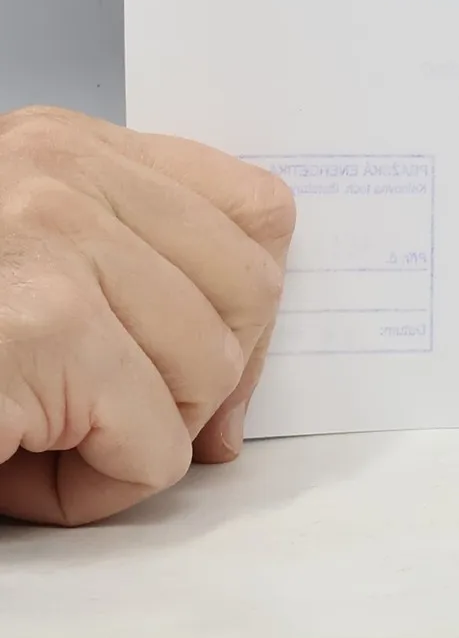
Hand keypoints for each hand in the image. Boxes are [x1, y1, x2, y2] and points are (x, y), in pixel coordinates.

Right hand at [0, 107, 294, 525]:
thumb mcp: (25, 260)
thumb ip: (125, 271)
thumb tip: (234, 389)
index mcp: (63, 147)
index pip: (256, 210)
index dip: (247, 308)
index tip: (204, 369)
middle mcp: (62, 176)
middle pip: (250, 294)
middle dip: (194, 385)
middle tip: (101, 420)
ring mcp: (53, 246)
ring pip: (210, 374)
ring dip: (135, 443)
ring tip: (36, 443)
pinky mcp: (41, 332)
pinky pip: (152, 445)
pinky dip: (98, 491)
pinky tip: (17, 474)